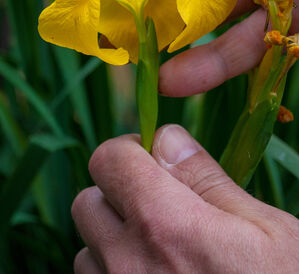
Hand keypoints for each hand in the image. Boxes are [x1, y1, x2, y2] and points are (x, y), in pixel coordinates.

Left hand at [72, 125, 298, 272]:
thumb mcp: (265, 230)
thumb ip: (205, 178)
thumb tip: (167, 137)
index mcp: (165, 225)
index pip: (108, 160)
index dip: (129, 152)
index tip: (153, 160)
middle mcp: (127, 267)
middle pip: (88, 202)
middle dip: (119, 193)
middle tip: (162, 204)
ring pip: (87, 250)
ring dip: (114, 239)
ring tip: (162, 252)